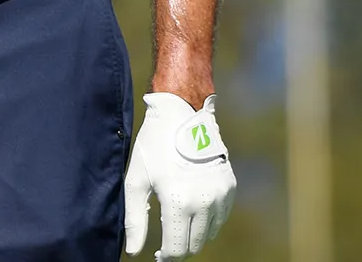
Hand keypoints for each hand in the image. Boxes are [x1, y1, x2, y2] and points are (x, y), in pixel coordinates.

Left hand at [124, 92, 235, 256]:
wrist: (181, 114)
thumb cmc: (153, 146)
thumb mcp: (136, 181)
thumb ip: (134, 220)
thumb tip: (133, 252)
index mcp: (177, 201)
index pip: (177, 248)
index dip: (166, 257)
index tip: (157, 255)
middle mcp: (203, 201)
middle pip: (194, 244)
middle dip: (179, 248)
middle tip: (165, 245)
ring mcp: (220, 195)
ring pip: (209, 233)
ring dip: (194, 236)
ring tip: (177, 226)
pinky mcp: (229, 187)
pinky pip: (220, 217)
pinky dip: (208, 221)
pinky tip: (192, 212)